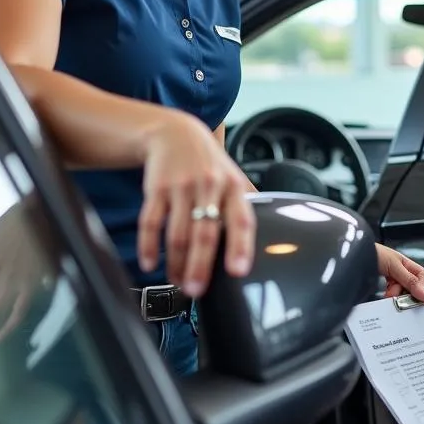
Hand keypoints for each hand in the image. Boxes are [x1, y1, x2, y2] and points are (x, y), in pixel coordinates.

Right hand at [139, 110, 255, 296]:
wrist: (174, 133)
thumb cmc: (208, 162)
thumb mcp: (233, 176)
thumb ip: (247, 204)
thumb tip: (275, 229)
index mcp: (233, 188)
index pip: (241, 220)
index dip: (240, 247)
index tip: (237, 272)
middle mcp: (209, 186)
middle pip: (204, 233)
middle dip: (199, 266)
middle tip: (196, 291)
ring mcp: (181, 187)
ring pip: (177, 233)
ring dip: (175, 263)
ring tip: (177, 281)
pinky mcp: (156, 188)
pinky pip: (151, 221)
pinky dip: (148, 245)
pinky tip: (150, 262)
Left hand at [375, 244, 423, 301]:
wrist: (351, 257)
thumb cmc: (370, 253)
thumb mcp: (394, 267)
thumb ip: (410, 280)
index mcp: (405, 263)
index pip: (421, 277)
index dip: (421, 287)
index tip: (418, 298)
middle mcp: (399, 271)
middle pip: (410, 288)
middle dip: (404, 293)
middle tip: (397, 294)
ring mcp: (390, 280)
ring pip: (400, 294)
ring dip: (394, 296)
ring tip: (386, 293)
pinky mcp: (381, 288)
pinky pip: (389, 297)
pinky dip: (387, 298)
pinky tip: (383, 296)